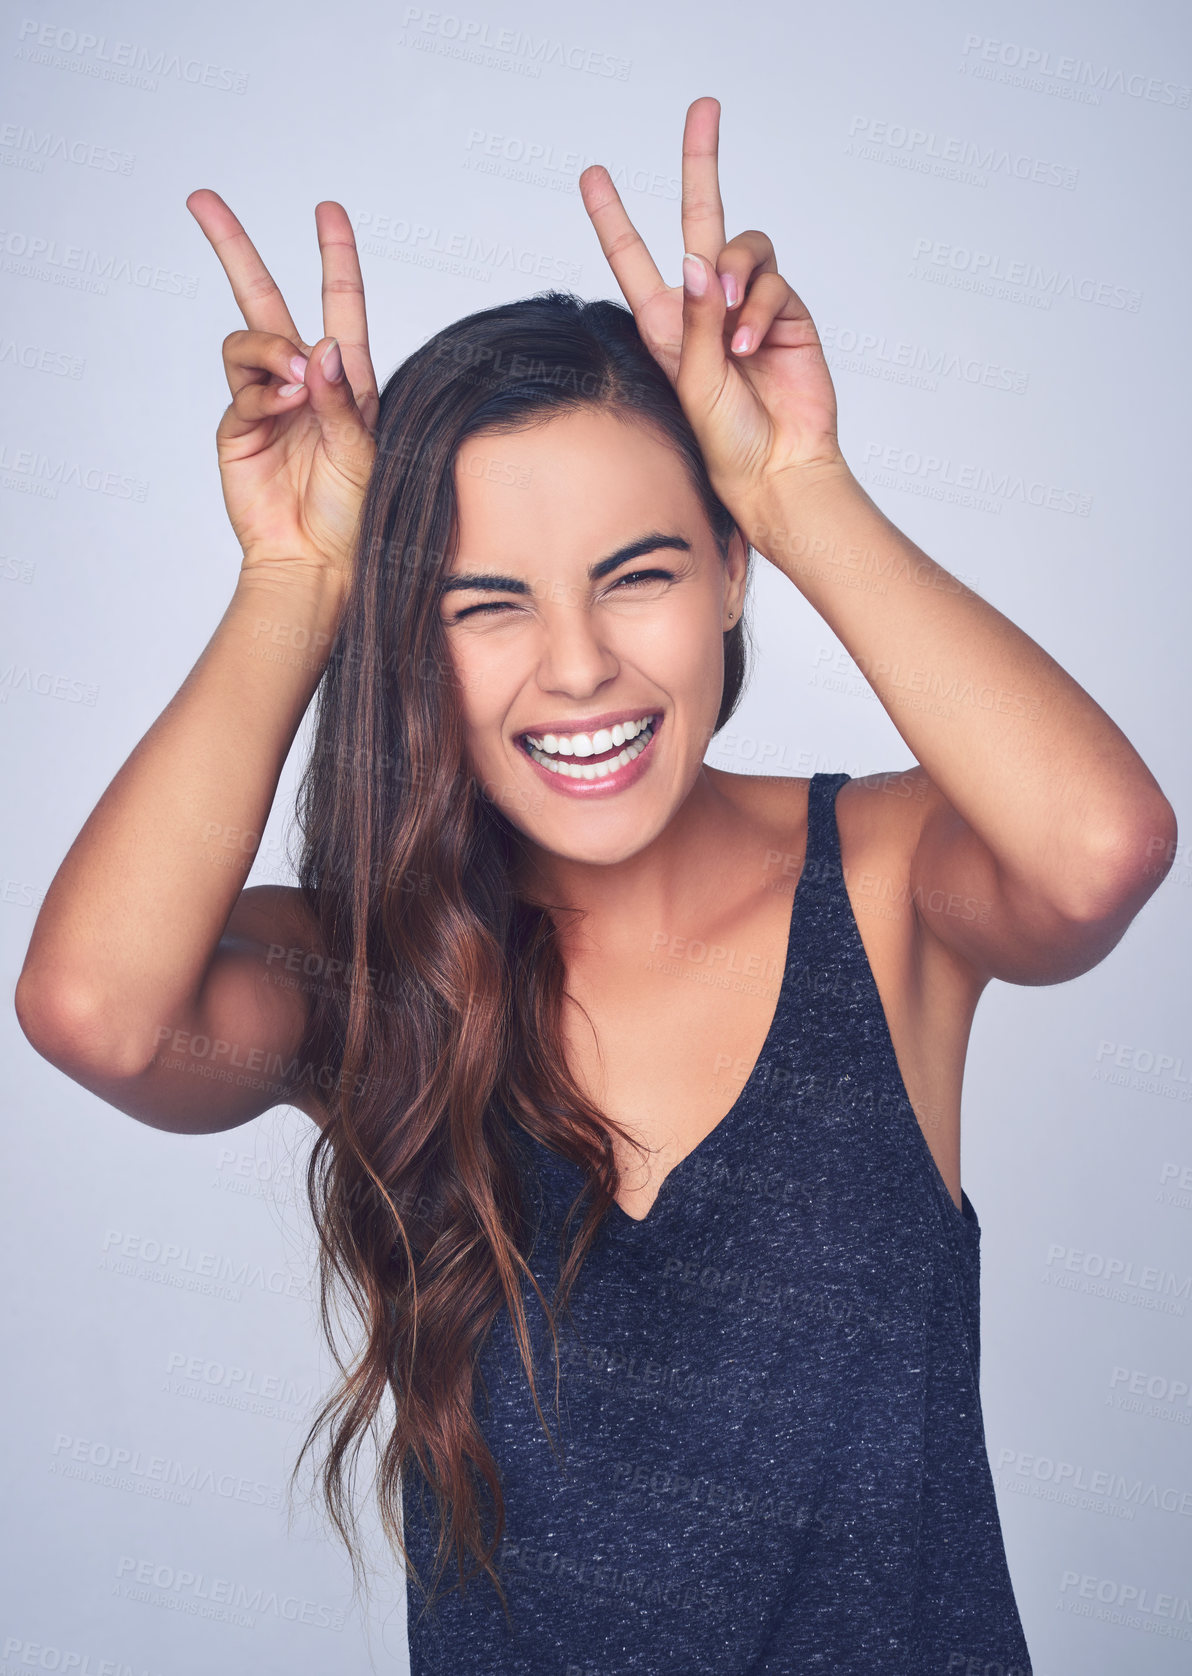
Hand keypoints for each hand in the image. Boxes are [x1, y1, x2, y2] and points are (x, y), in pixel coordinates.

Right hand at [187, 191, 378, 588]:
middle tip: (201, 200)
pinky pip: (243, 389)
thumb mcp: (364, 452)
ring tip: (296, 385)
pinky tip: (285, 407)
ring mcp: (266, 402)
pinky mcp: (238, 428)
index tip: (327, 210)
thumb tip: (321, 347)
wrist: (317, 562)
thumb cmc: (355, 514)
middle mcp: (304, 382)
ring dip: (270, 349)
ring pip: (249, 341)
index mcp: (346, 381)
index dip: (334, 254)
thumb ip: (341, 399)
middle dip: (234, 248)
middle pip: (262, 299)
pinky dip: (264, 391)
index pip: (339, 303)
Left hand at [579, 97, 849, 527]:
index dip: (612, 216)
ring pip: (746, 248)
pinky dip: (762, 314)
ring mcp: (749, 306)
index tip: (591, 174)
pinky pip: (774, 285)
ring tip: (730, 332)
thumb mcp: (694, 381)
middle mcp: (706, 305)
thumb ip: (696, 319)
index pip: (634, 258)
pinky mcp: (788, 314)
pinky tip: (752, 350)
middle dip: (701, 160)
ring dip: (737, 278)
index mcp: (666, 322)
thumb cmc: (725, 440)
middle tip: (704, 107)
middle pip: (701, 216)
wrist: (776, 470)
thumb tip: (700, 257)